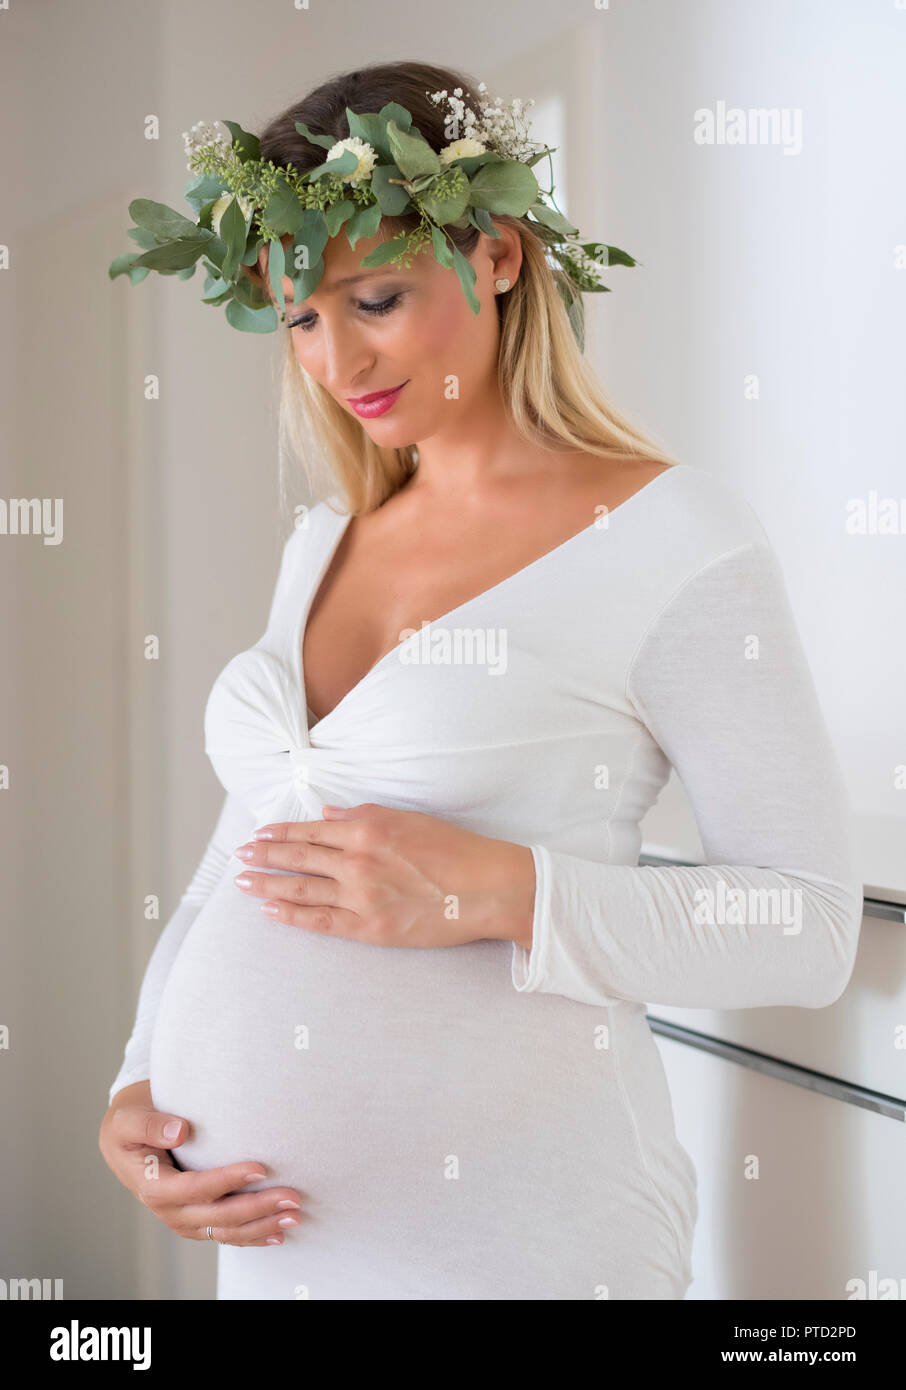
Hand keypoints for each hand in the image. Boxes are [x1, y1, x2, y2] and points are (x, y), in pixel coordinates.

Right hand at [98, 1081, 305, 1246]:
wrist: (127, 1139)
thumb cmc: (130, 1124)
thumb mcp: (127, 1119)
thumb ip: (150, 1126)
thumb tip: (180, 1132)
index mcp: (152, 1185)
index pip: (194, 1188)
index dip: (226, 1181)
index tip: (259, 1168)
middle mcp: (169, 1210)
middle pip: (217, 1216)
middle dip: (257, 1208)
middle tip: (291, 1197)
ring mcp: (184, 1219)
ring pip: (226, 1232)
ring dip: (261, 1227)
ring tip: (294, 1217)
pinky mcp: (196, 1221)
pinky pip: (226, 1235)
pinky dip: (252, 1236)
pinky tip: (277, 1235)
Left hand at [232, 802, 535, 949]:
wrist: (488, 888)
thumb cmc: (455, 850)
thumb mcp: (410, 819)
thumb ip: (364, 815)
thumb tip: (328, 814)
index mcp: (366, 829)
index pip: (311, 830)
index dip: (280, 832)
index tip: (260, 832)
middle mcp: (357, 862)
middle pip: (298, 857)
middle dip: (264, 855)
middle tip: (240, 855)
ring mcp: (361, 897)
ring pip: (302, 889)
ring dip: (268, 884)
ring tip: (243, 881)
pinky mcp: (371, 928)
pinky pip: (321, 922)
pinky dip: (292, 915)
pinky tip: (271, 910)